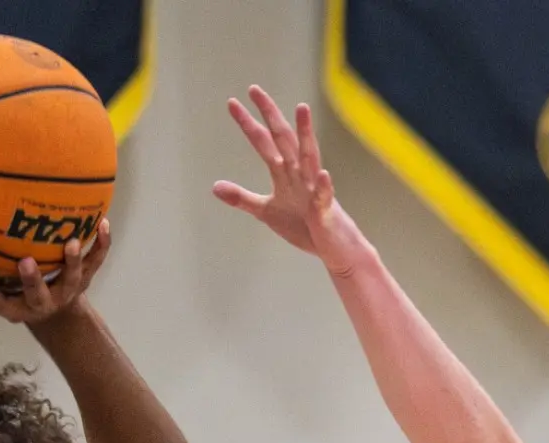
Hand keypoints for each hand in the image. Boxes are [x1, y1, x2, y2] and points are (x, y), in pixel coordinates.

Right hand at [0, 219, 112, 324]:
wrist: (60, 313)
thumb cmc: (15, 294)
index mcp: (16, 306)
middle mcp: (41, 301)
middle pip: (37, 295)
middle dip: (32, 281)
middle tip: (25, 262)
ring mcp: (67, 290)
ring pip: (73, 278)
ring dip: (73, 261)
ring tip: (73, 241)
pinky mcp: (86, 276)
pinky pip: (98, 260)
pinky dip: (102, 243)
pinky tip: (102, 222)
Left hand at [213, 86, 372, 275]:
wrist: (334, 248)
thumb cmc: (304, 226)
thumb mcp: (266, 211)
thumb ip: (242, 198)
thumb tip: (215, 187)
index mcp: (284, 173)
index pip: (263, 142)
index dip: (248, 123)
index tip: (232, 103)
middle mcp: (299, 174)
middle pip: (283, 138)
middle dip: (270, 114)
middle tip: (254, 89)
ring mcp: (314, 189)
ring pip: (309, 156)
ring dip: (305, 134)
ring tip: (302, 109)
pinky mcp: (325, 210)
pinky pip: (325, 197)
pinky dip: (324, 186)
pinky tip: (324, 175)